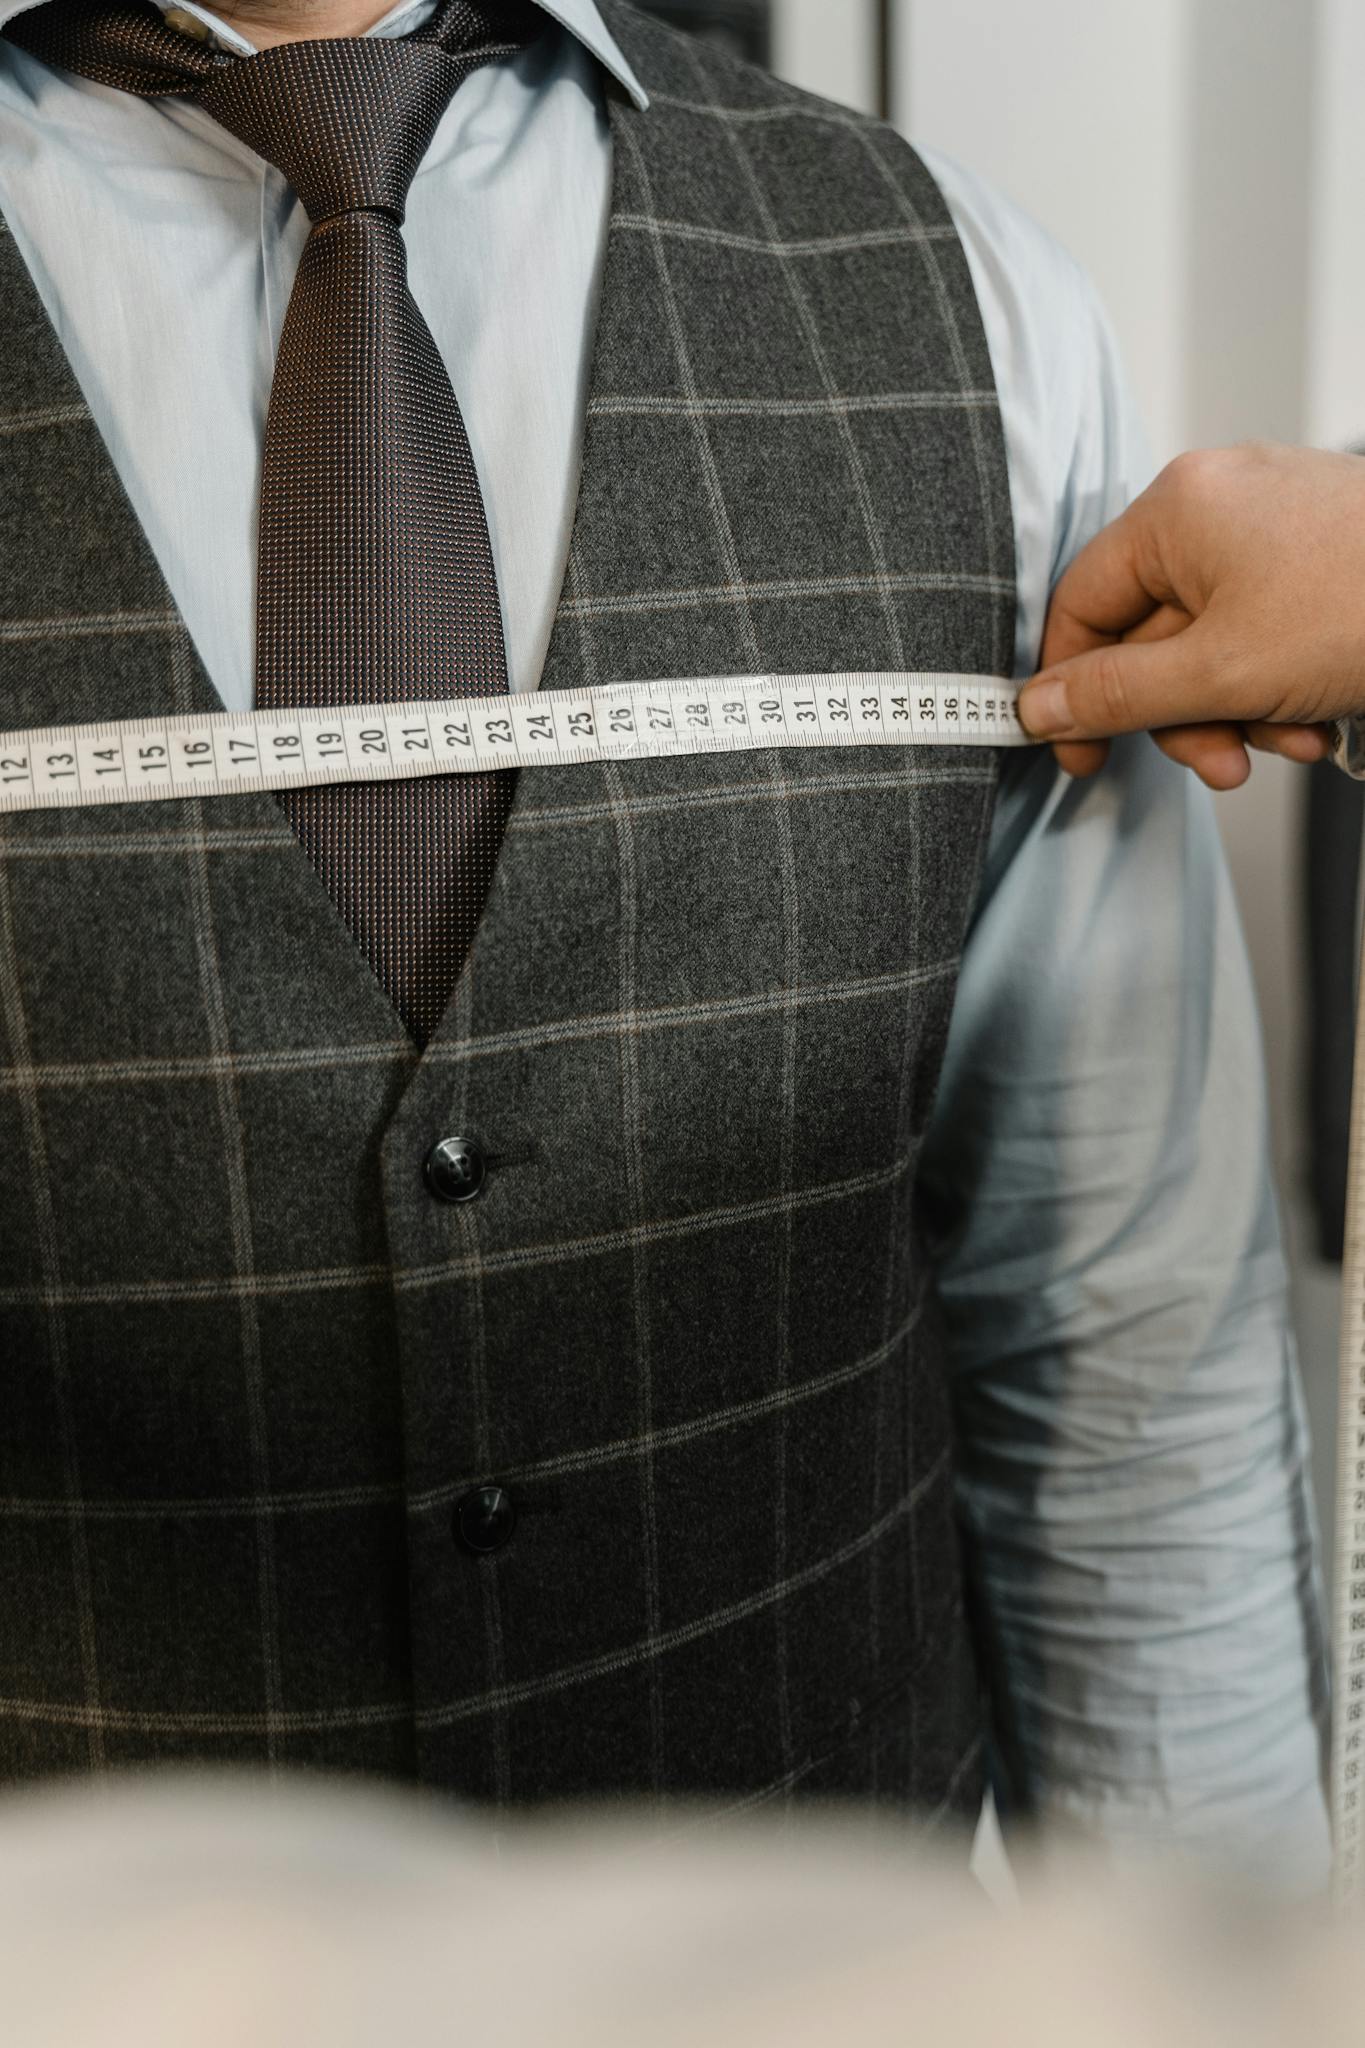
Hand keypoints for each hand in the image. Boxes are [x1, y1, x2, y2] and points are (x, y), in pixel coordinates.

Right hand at [1016, 442, 1364, 788]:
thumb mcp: (1222, 673)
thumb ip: (1118, 694)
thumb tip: (1037, 707)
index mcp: (1177, 508)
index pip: (1081, 603)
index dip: (1072, 688)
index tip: (1079, 752)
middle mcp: (1218, 500)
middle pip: (1150, 632)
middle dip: (1185, 714)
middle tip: (1218, 763)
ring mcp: (1274, 523)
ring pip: (1211, 642)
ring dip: (1238, 710)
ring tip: (1290, 738)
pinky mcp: (1318, 552)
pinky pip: (1263, 629)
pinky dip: (1278, 683)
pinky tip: (1318, 715)